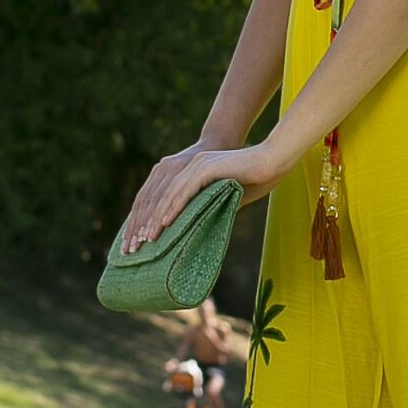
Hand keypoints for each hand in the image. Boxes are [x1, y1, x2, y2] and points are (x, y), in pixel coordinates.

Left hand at [120, 140, 281, 251]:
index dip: (147, 220)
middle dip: (143, 223)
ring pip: (168, 195)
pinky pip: (184, 190)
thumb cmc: (257, 179)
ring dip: (155, 219)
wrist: (274, 160)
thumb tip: (203, 228)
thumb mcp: (228, 197)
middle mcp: (188, 166)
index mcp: (190, 172)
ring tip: (146, 240)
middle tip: (132, 246)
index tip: (138, 242)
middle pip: (158, 197)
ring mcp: (196, 165)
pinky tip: (164, 224)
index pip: (161, 198)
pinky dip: (173, 208)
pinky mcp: (206, 168)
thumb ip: (212, 207)